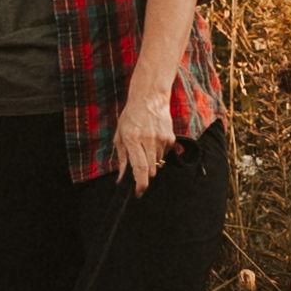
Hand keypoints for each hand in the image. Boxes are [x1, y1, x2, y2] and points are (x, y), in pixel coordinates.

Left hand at [111, 75, 175, 189]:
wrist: (150, 98)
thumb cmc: (131, 117)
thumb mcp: (120, 136)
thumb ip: (121, 158)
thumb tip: (121, 178)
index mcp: (132, 139)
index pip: (139, 167)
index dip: (139, 183)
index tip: (138, 192)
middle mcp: (148, 140)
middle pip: (150, 169)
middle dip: (144, 175)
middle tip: (139, 170)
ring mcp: (161, 139)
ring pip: (157, 163)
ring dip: (151, 162)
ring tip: (145, 147)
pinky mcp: (170, 138)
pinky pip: (164, 154)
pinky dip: (158, 153)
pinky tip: (153, 141)